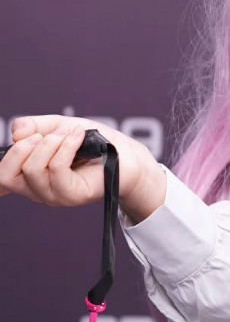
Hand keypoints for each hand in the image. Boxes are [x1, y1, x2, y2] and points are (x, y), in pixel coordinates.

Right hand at [0, 115, 157, 208]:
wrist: (125, 153)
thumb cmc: (90, 141)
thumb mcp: (56, 126)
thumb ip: (33, 126)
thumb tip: (15, 133)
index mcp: (29, 174)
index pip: (2, 183)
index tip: (9, 152)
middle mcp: (37, 189)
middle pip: (6, 174)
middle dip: (21, 148)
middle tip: (43, 135)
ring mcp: (53, 195)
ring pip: (33, 169)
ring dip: (50, 142)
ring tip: (70, 132)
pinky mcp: (72, 195)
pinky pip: (56, 169)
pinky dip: (65, 146)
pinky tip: (78, 135)